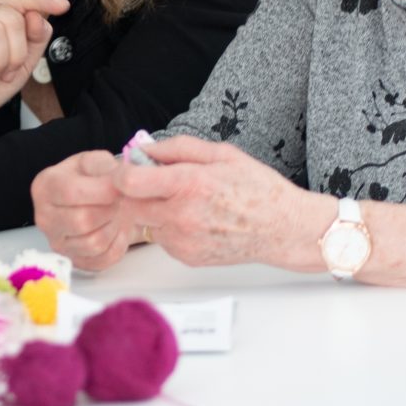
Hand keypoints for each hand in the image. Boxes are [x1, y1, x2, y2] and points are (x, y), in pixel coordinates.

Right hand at [32, 150, 134, 270]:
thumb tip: (119, 178)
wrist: (95, 200)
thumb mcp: (94, 160)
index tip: (118, 186)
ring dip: (114, 227)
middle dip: (110, 210)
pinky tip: (116, 229)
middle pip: (82, 221)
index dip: (102, 190)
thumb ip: (104, 165)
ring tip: (115, 213)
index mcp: (45, 186)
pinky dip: (117, 245)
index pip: (71, 192)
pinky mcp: (74, 261)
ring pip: (94, 243)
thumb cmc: (92, 179)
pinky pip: (103, 259)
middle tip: (117, 200)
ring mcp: (57, 243)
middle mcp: (44, 218)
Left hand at [114, 136, 322, 269]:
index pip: (130, 182)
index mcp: (190, 184)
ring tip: (187, 202)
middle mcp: (182, 215)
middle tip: (158, 183)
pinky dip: (170, 227)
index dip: (122, 173)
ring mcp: (183, 240)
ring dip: (155, 210)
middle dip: (137, 192)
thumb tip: (146, 148)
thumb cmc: (258, 189)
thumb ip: (178, 148)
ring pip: (146, 222)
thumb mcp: (222, 154)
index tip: (129, 168)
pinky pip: (162, 238)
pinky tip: (196, 219)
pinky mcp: (186, 257)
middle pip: (131, 204)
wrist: (282, 229)